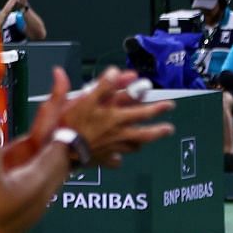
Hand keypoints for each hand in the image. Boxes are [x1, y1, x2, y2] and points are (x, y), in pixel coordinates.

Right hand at [59, 67, 174, 167]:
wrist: (62, 151)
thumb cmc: (73, 124)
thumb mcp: (85, 99)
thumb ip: (102, 85)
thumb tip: (114, 71)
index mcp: (116, 118)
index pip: (142, 112)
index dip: (157, 108)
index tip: (169, 106)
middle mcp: (118, 134)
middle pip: (145, 134)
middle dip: (159, 130)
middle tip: (169, 129)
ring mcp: (112, 148)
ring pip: (132, 147)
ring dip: (141, 143)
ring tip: (146, 142)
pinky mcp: (102, 159)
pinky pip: (114, 161)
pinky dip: (117, 159)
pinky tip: (119, 159)